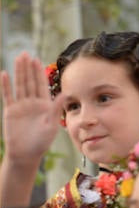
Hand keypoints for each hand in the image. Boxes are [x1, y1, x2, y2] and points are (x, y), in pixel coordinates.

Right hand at [0, 52, 64, 166]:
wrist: (26, 154)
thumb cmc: (41, 141)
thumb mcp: (51, 124)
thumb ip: (56, 107)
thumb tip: (65, 92)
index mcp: (45, 104)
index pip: (41, 84)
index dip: (38, 72)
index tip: (37, 59)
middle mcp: (32, 102)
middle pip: (29, 81)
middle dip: (28, 68)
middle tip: (25, 53)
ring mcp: (21, 106)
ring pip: (19, 85)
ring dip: (18, 72)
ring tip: (17, 59)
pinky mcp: (10, 111)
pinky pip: (7, 96)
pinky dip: (5, 86)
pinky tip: (4, 74)